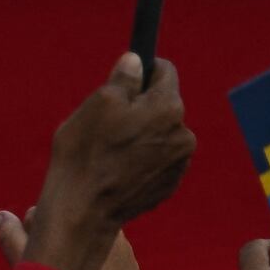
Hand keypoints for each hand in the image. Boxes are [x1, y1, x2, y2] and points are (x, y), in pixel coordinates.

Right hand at [19, 52, 193, 269]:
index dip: (142, 69)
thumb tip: (136, 61)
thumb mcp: (98, 103)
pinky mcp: (170, 184)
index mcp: (168, 108)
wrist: (85, 209)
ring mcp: (179, 163)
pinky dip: (141, 156)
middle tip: (107, 120)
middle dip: (139, 105)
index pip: (165, 71)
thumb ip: (124, 78)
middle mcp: (184, 134)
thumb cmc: (87, 151)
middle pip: (163, 104)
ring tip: (109, 147)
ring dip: (140, 132)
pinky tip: (117, 167)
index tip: (121, 79)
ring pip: (160, 132)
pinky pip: (158, 158)